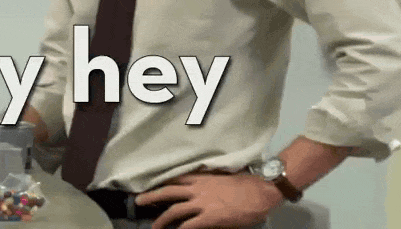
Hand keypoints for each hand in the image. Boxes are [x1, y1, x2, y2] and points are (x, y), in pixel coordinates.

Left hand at [135, 172, 283, 228]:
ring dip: (161, 219)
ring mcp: (203, 203)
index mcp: (202, 177)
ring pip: (174, 210)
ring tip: (154, 226)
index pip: (176, 178)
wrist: (261, 190)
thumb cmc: (247, 183)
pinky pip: (189, 226)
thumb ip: (209, 181)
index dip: (162, 183)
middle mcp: (198, 188)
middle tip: (138, 201)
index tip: (152, 186)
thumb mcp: (223, 176)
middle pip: (168, 191)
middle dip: (152, 197)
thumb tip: (204, 185)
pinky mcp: (210, 218)